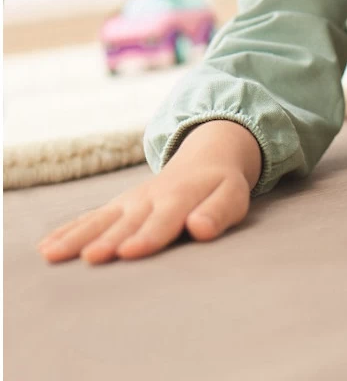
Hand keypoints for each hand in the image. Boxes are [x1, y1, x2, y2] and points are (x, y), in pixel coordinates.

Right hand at [38, 119, 260, 264]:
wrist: (206, 157)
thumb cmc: (220, 187)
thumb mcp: (232, 196)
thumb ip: (219, 212)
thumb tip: (201, 227)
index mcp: (180, 198)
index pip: (164, 220)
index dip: (148, 236)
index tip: (130, 251)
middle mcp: (149, 199)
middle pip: (127, 223)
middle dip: (110, 239)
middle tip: (91, 256)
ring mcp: (129, 202)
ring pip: (101, 220)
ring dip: (78, 236)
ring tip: (53, 254)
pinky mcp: (117, 206)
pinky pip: (91, 218)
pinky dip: (68, 231)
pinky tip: (47, 247)